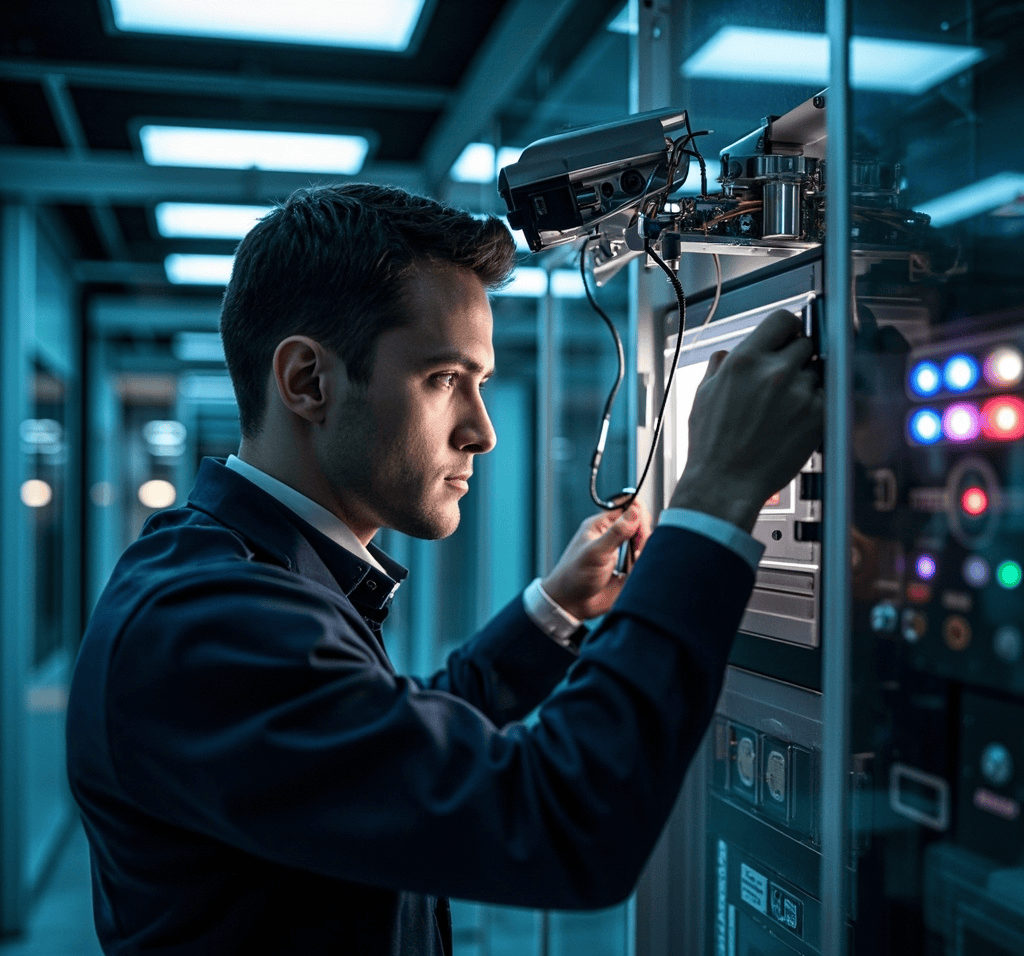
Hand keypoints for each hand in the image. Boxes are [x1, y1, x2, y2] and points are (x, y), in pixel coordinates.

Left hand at [541, 499, 652, 620]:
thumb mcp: (595, 552)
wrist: (570, 605)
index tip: (641, 525)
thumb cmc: (573, 576)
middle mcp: (613, 537)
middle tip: (636, 549)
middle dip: (643, 535)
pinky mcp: (628, 570)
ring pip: (645, 544)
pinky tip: (634, 572)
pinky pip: (644, 562)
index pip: (628, 508)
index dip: (638, 513)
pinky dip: (644, 565)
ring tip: (634, 561)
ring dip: (644, 551)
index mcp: (601, 526)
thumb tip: (635, 511)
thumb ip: (616, 533)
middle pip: (640, 525)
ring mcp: (621, 553)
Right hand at [669, 309, 823, 531]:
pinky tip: (795, 421)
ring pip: (817, 372)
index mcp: (745, 360)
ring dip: (805, 384)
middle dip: (796, 358)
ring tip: (784, 408)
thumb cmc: (711, 444)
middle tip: (783, 379)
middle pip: (805, 344)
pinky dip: (815, 405)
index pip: (782, 319)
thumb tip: (728, 354)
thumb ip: (720, 366)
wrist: (726, 482)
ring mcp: (800, 393)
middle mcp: (775, 372)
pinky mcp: (817, 416)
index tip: (786, 337)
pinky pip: (825, 397)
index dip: (787, 328)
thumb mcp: (703, 395)